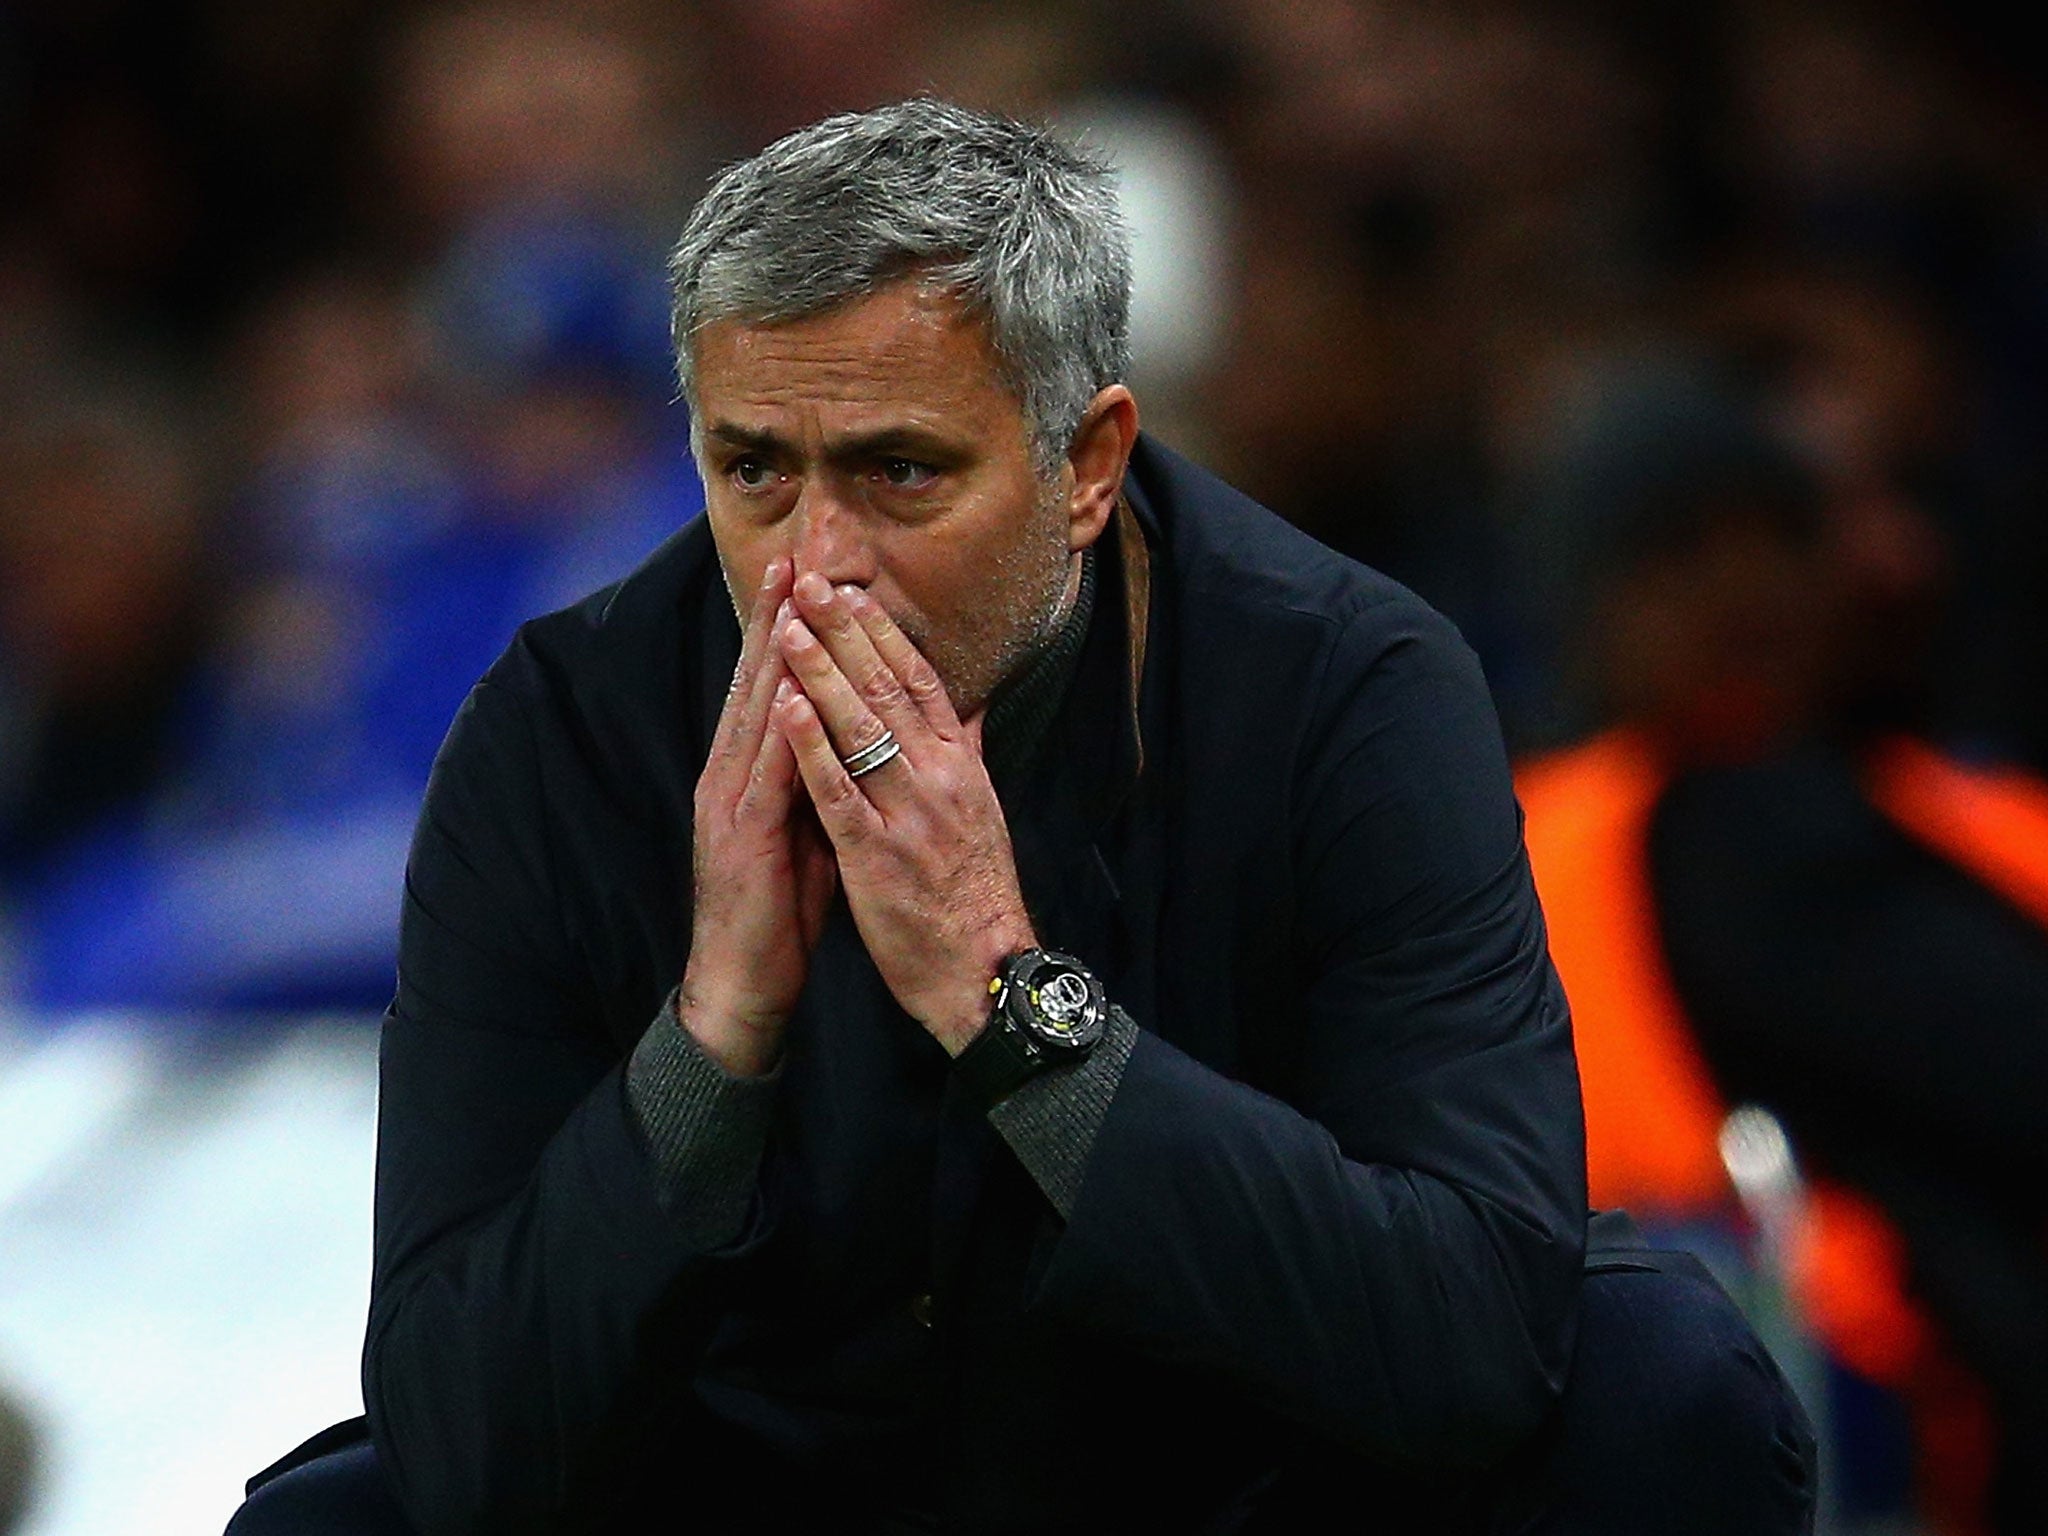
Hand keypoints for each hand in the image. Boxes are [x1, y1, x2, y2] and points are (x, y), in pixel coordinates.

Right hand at [681, 558, 837, 1074]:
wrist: (745, 984)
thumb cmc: (783, 908)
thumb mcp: (812, 828)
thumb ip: (825, 777)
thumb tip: (859, 733)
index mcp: (752, 773)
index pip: (773, 687)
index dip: (790, 628)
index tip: (811, 575)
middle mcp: (731, 776)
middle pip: (756, 684)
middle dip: (777, 620)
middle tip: (795, 559)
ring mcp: (729, 805)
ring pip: (754, 716)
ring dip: (771, 658)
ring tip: (790, 602)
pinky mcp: (739, 840)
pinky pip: (762, 778)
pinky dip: (776, 734)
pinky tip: (785, 696)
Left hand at [774, 573, 1035, 1053]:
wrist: (983, 970)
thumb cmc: (975, 893)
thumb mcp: (982, 810)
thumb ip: (970, 753)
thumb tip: (974, 705)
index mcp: (961, 766)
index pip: (920, 682)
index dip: (883, 634)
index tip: (852, 591)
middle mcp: (940, 778)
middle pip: (888, 689)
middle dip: (845, 632)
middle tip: (811, 582)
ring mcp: (909, 814)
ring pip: (862, 728)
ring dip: (822, 672)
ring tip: (789, 626)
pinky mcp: (878, 855)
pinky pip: (839, 790)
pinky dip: (812, 745)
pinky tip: (787, 707)